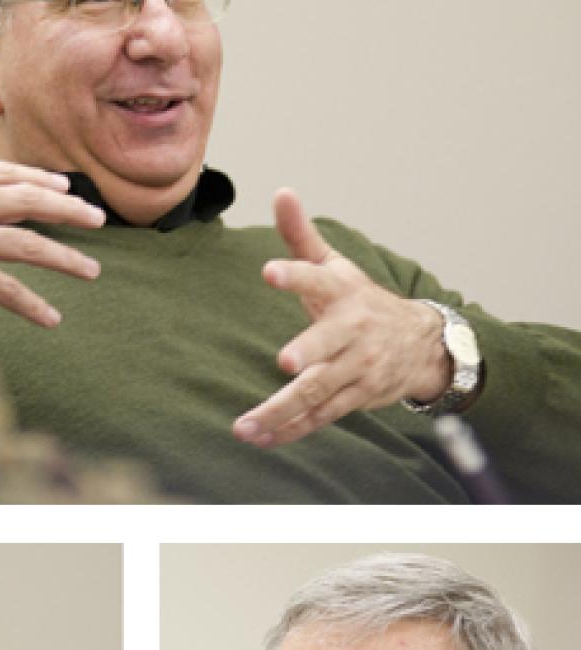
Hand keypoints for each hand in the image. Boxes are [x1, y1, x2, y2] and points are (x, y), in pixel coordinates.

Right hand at [0, 161, 105, 326]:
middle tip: (97, 219)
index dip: (36, 177)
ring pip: (24, 243)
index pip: (0, 172)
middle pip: (23, 199)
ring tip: (91, 270)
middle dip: (67, 208)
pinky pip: (4, 289)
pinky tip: (51, 318)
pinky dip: (32, 305)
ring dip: (64, 257)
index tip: (64, 186)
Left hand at [232, 189, 450, 446]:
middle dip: (309, 351)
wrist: (423, 343)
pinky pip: (321, 416)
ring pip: (319, 391)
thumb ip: (302, 236)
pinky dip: (291, 429)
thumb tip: (280, 191)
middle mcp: (352, 332)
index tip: (270, 271)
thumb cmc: (361, 301)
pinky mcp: (356, 397)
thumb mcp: (335, 266)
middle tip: (286, 362)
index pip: (316, 279)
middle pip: (328, 345)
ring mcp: (357, 368)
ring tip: (244, 426)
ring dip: (281, 410)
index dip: (294, 275)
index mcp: (342, 294)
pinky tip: (261, 438)